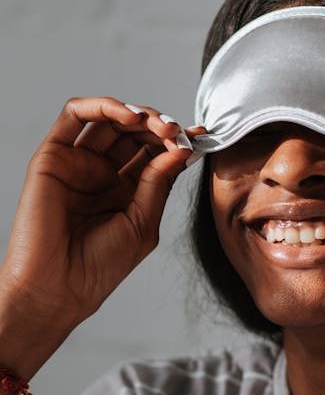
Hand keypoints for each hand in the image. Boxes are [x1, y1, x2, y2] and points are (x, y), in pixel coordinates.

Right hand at [1, 98, 193, 334]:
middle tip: (178, 132)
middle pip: (135, 132)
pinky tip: (128, 117)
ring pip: (109, 119)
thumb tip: (181, 148)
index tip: (202, 135)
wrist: (59, 288)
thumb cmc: (99, 267)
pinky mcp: (53, 156)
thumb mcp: (143, 223)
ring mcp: (78, 162)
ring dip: (138, 114)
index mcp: (127, 191)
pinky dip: (103, 106)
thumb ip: (159, 183)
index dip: (178, 141)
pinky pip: (73, 115)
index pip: (155, 153)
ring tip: (158, 125)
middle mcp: (102, 173)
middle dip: (161, 126)